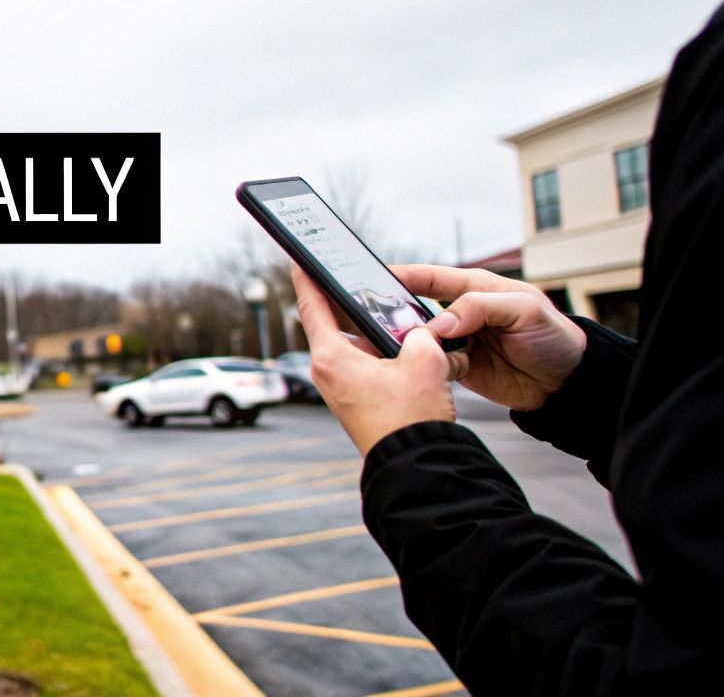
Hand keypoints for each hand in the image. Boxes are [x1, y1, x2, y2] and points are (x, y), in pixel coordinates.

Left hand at [292, 266, 457, 454]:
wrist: (415, 464)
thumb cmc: (411, 418)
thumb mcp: (425, 361)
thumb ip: (419, 333)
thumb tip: (417, 330)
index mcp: (331, 357)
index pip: (312, 306)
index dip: (306, 278)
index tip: (298, 258)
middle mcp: (327, 372)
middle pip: (339, 325)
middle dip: (363, 311)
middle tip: (380, 295)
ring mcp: (338, 388)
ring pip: (358, 347)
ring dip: (382, 339)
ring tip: (411, 334)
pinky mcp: (353, 401)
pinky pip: (365, 367)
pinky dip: (385, 358)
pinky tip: (412, 358)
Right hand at [390, 264, 584, 412]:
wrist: (568, 384)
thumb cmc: (554, 337)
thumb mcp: (525, 310)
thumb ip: (481, 308)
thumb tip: (440, 324)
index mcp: (476, 288)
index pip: (431, 277)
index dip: (402, 276)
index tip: (372, 278)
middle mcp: (463, 313)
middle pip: (417, 308)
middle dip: (393, 312)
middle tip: (370, 318)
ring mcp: (460, 341)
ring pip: (420, 338)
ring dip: (405, 342)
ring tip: (385, 345)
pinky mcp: (460, 366)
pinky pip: (431, 363)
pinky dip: (420, 365)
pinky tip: (411, 367)